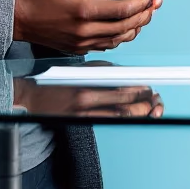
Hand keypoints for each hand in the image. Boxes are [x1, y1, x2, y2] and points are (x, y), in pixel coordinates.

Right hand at [13, 77, 163, 118]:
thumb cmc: (58, 78)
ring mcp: (84, 112)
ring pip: (121, 116)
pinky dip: (126, 118)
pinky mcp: (81, 120)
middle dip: (146, 104)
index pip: (123, 87)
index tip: (152, 88)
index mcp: (89, 80)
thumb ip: (106, 71)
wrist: (32, 96)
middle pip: (126, 105)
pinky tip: (135, 115)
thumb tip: (129, 76)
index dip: (141, 90)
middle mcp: (88, 97)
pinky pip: (109, 120)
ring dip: (141, 112)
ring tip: (152, 108)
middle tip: (156, 99)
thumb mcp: (83, 67)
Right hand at [14, 0, 162, 54]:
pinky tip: (126, 24)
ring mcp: (82, 42)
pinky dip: (120, 35)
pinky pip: (107, 44)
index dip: (141, 4)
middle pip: (125, 27)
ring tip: (145, 14)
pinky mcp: (79, 49)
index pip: (121, 11)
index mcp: (82, 10)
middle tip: (155, 3)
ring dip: (135, 27)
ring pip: (119, 39)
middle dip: (145, 15)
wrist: (19, 19)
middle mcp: (84, 30)